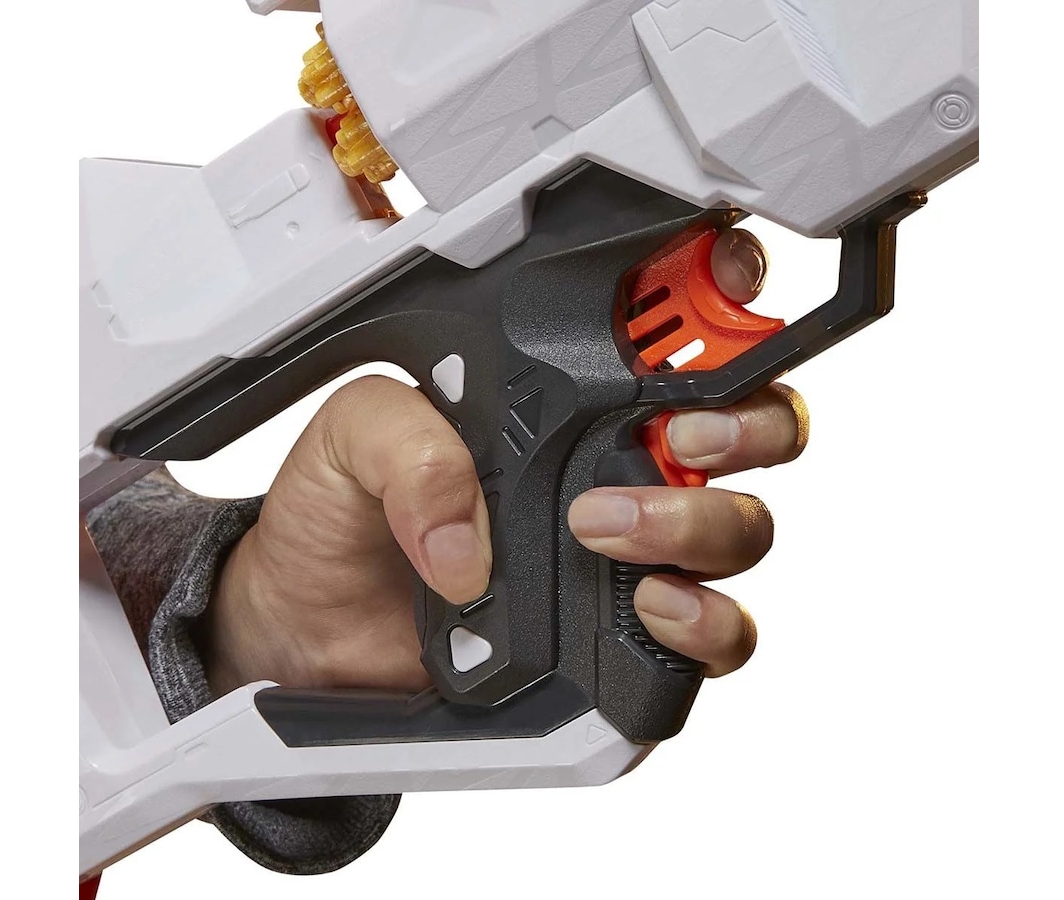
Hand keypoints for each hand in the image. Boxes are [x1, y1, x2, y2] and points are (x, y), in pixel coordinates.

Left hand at [199, 231, 807, 694]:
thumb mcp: (350, 439)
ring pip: (741, 528)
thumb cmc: (343, 521)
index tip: (726, 285)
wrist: (313, 629)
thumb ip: (407, 443)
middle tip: (677, 435)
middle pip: (749, 429)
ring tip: (605, 529)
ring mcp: (631, 555)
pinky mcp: (626, 639)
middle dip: (743, 421)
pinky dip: (706, 622)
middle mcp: (617, 469)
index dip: (725, 297)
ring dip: (703, 521)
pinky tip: (651, 607)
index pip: (679, 335)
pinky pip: (717, 634)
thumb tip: (472, 531)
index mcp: (565, 398)